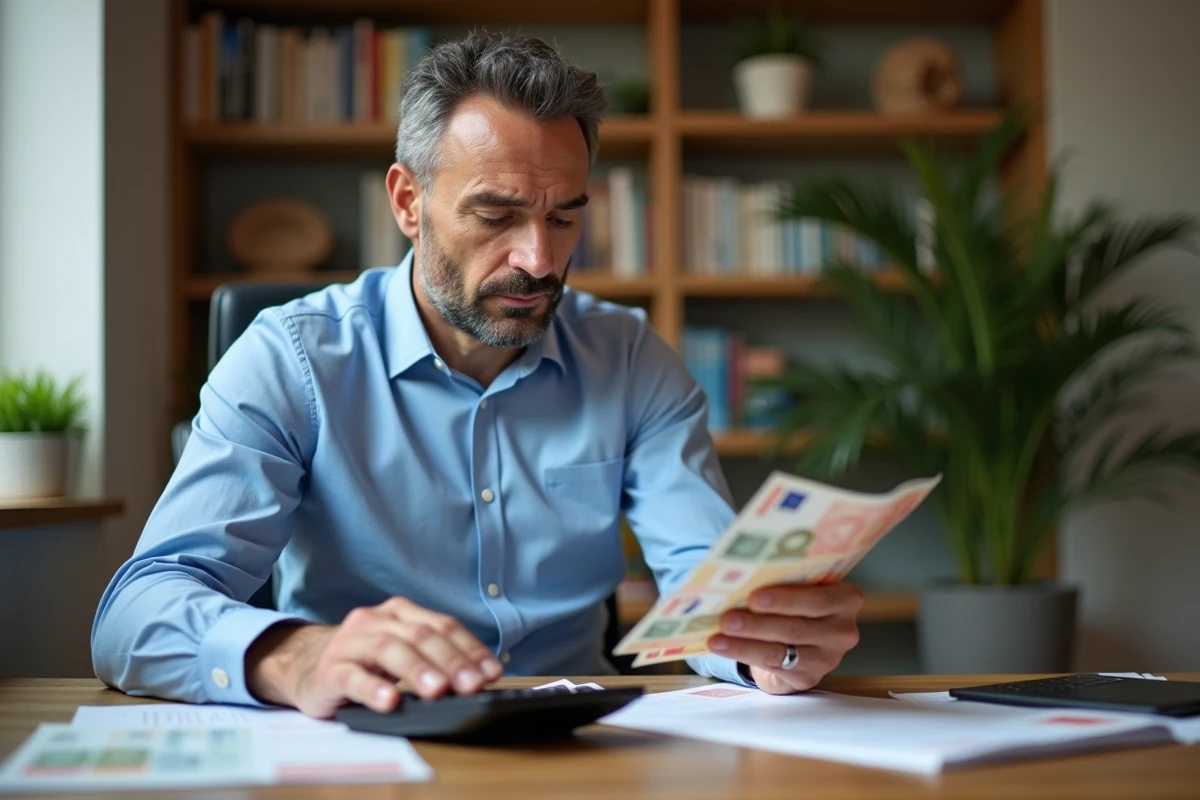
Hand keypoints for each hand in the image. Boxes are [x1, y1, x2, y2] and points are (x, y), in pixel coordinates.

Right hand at [246, 597, 502, 717]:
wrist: (306, 664)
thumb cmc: (366, 661)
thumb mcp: (402, 653)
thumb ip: (434, 657)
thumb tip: (478, 678)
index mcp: (400, 613)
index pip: (443, 626)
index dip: (470, 649)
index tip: (491, 673)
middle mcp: (376, 621)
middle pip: (420, 636)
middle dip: (450, 662)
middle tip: (471, 685)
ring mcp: (351, 644)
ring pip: (388, 650)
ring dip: (417, 670)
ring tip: (438, 691)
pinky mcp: (329, 671)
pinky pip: (352, 678)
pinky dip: (373, 689)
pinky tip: (389, 702)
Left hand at [706, 582, 862, 694]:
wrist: (799, 638)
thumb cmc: (795, 601)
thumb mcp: (799, 586)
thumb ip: (783, 578)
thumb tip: (739, 573)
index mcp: (846, 599)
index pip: (818, 599)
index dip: (785, 599)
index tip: (753, 596)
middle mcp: (843, 631)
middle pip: (796, 628)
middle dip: (757, 624)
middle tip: (726, 619)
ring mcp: (828, 658)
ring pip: (781, 650)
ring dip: (744, 644)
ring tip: (717, 638)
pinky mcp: (808, 678)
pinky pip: (774, 667)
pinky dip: (745, 655)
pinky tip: (723, 648)